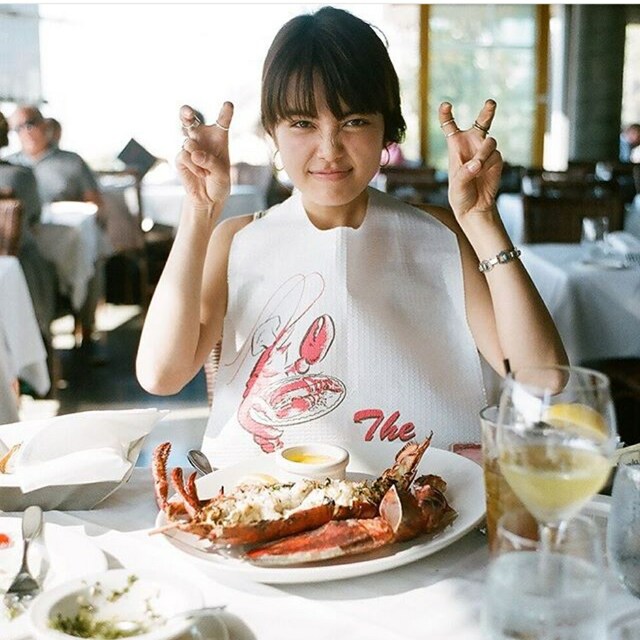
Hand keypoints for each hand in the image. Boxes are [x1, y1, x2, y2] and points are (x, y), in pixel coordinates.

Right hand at [176, 102, 233, 208]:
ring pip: (188, 142)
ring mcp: (189, 146)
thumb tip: (193, 153)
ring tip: (206, 170)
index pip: (222, 122)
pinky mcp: (180, 157)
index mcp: (218, 138)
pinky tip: (200, 174)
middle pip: (191, 119)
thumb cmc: (219, 182)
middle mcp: (202, 138)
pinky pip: (185, 156)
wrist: (208, 198)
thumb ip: (211, 162)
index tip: (228, 105)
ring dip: (197, 157)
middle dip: (186, 113)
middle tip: (187, 112)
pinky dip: (194, 167)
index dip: (225, 113)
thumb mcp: (222, 174)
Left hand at [439, 100, 502, 218]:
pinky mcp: (496, 160)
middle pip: (481, 122)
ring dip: (483, 153)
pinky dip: (488, 163)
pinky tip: (482, 173)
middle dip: (487, 112)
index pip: (450, 126)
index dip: (446, 115)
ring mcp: (485, 151)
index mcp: (456, 147)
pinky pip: (495, 155)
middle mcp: (472, 145)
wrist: (475, 207)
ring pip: (490, 141)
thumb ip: (465, 173)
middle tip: (491, 102)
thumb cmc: (460, 195)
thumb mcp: (457, 185)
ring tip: (477, 167)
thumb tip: (477, 163)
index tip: (445, 105)